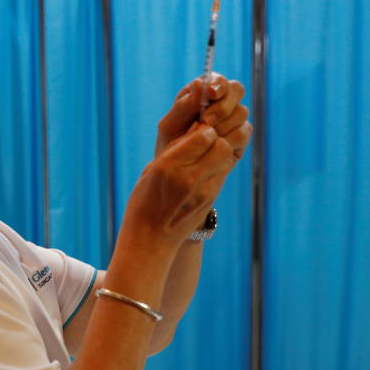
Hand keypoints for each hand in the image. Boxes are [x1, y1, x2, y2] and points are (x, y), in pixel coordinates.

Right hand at [124, 122, 236, 254]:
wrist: (150, 239)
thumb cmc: (144, 202)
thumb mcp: (150, 171)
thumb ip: (174, 151)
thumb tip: (197, 130)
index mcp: (167, 166)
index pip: (202, 136)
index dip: (202, 129)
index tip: (195, 130)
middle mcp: (188, 178)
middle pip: (220, 145)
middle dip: (215, 138)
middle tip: (204, 141)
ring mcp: (204, 191)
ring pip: (225, 158)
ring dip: (218, 151)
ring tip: (205, 154)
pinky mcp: (211, 199)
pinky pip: (222, 172)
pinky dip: (217, 165)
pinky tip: (205, 168)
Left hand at [155, 73, 251, 160]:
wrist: (176, 169)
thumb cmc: (170, 142)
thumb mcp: (170, 124)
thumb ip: (184, 104)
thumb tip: (199, 84)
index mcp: (203, 93)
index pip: (219, 80)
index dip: (219, 84)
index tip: (211, 94)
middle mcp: (221, 103)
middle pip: (237, 90)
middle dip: (222, 105)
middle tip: (206, 121)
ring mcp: (233, 119)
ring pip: (241, 112)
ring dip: (223, 123)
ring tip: (206, 135)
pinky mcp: (239, 137)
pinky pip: (243, 132)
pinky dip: (230, 138)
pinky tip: (215, 144)